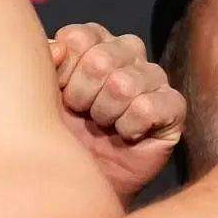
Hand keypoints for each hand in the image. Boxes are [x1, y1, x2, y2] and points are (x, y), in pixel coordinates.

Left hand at [48, 24, 184, 198]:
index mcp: (97, 41)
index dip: (64, 72)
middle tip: (83, 114)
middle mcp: (128, 53)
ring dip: (105, 115)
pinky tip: (126, 136)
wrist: (83, 179)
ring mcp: (154, 77)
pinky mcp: (174, 107)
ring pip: (124, 85)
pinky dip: (129, 127)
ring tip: (104, 126)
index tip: (61, 94)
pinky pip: (147, 107)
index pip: (79, 38)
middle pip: (100, 60)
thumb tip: (58, 47)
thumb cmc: (64, 133)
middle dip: (82, 96)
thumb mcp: (44, 93)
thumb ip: (46, 60)